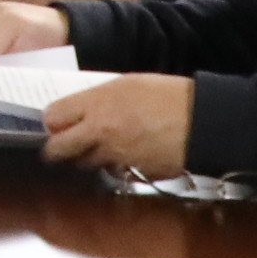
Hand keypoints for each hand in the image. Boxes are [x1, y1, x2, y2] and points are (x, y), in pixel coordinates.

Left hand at [39, 72, 197, 174]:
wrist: (203, 122)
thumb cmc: (169, 96)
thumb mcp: (127, 84)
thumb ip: (97, 99)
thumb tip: (79, 110)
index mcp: (97, 103)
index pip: (52, 117)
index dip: (53, 121)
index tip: (57, 122)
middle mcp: (99, 131)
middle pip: (57, 149)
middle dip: (57, 148)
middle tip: (63, 144)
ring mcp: (114, 156)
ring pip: (83, 163)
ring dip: (86, 157)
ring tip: (100, 146)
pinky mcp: (130, 173)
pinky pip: (111, 171)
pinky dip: (112, 166)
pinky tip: (125, 154)